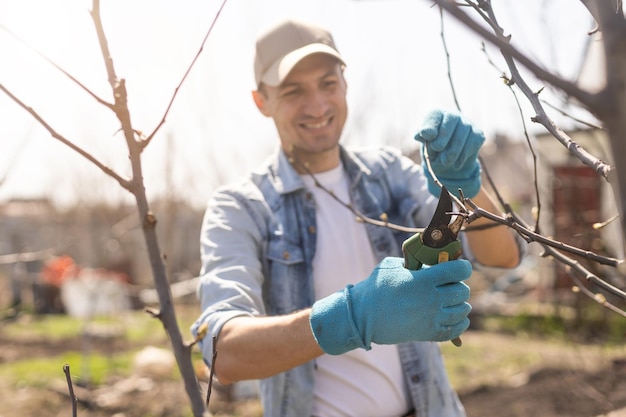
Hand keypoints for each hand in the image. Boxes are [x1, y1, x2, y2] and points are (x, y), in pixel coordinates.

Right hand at [309, 257, 471, 354]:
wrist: (363, 315)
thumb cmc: (376, 287)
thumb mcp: (393, 266)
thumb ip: (415, 262)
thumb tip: (432, 260)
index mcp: (424, 280)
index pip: (459, 270)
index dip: (462, 267)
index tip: (458, 267)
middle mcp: (432, 299)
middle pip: (463, 291)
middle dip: (458, 285)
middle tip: (449, 285)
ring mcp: (432, 318)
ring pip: (463, 310)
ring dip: (459, 304)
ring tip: (451, 301)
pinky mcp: (429, 334)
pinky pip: (456, 330)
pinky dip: (459, 323)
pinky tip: (454, 317)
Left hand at [414, 109, 483, 197]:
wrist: (448, 159)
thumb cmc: (433, 147)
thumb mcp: (424, 142)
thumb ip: (421, 137)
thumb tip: (421, 133)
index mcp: (437, 115)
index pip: (434, 115)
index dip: (431, 124)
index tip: (427, 135)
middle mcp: (453, 116)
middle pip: (451, 119)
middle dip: (443, 135)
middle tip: (437, 148)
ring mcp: (467, 123)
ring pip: (462, 134)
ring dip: (453, 150)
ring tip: (445, 162)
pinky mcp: (478, 134)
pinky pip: (472, 143)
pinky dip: (462, 156)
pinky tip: (456, 164)